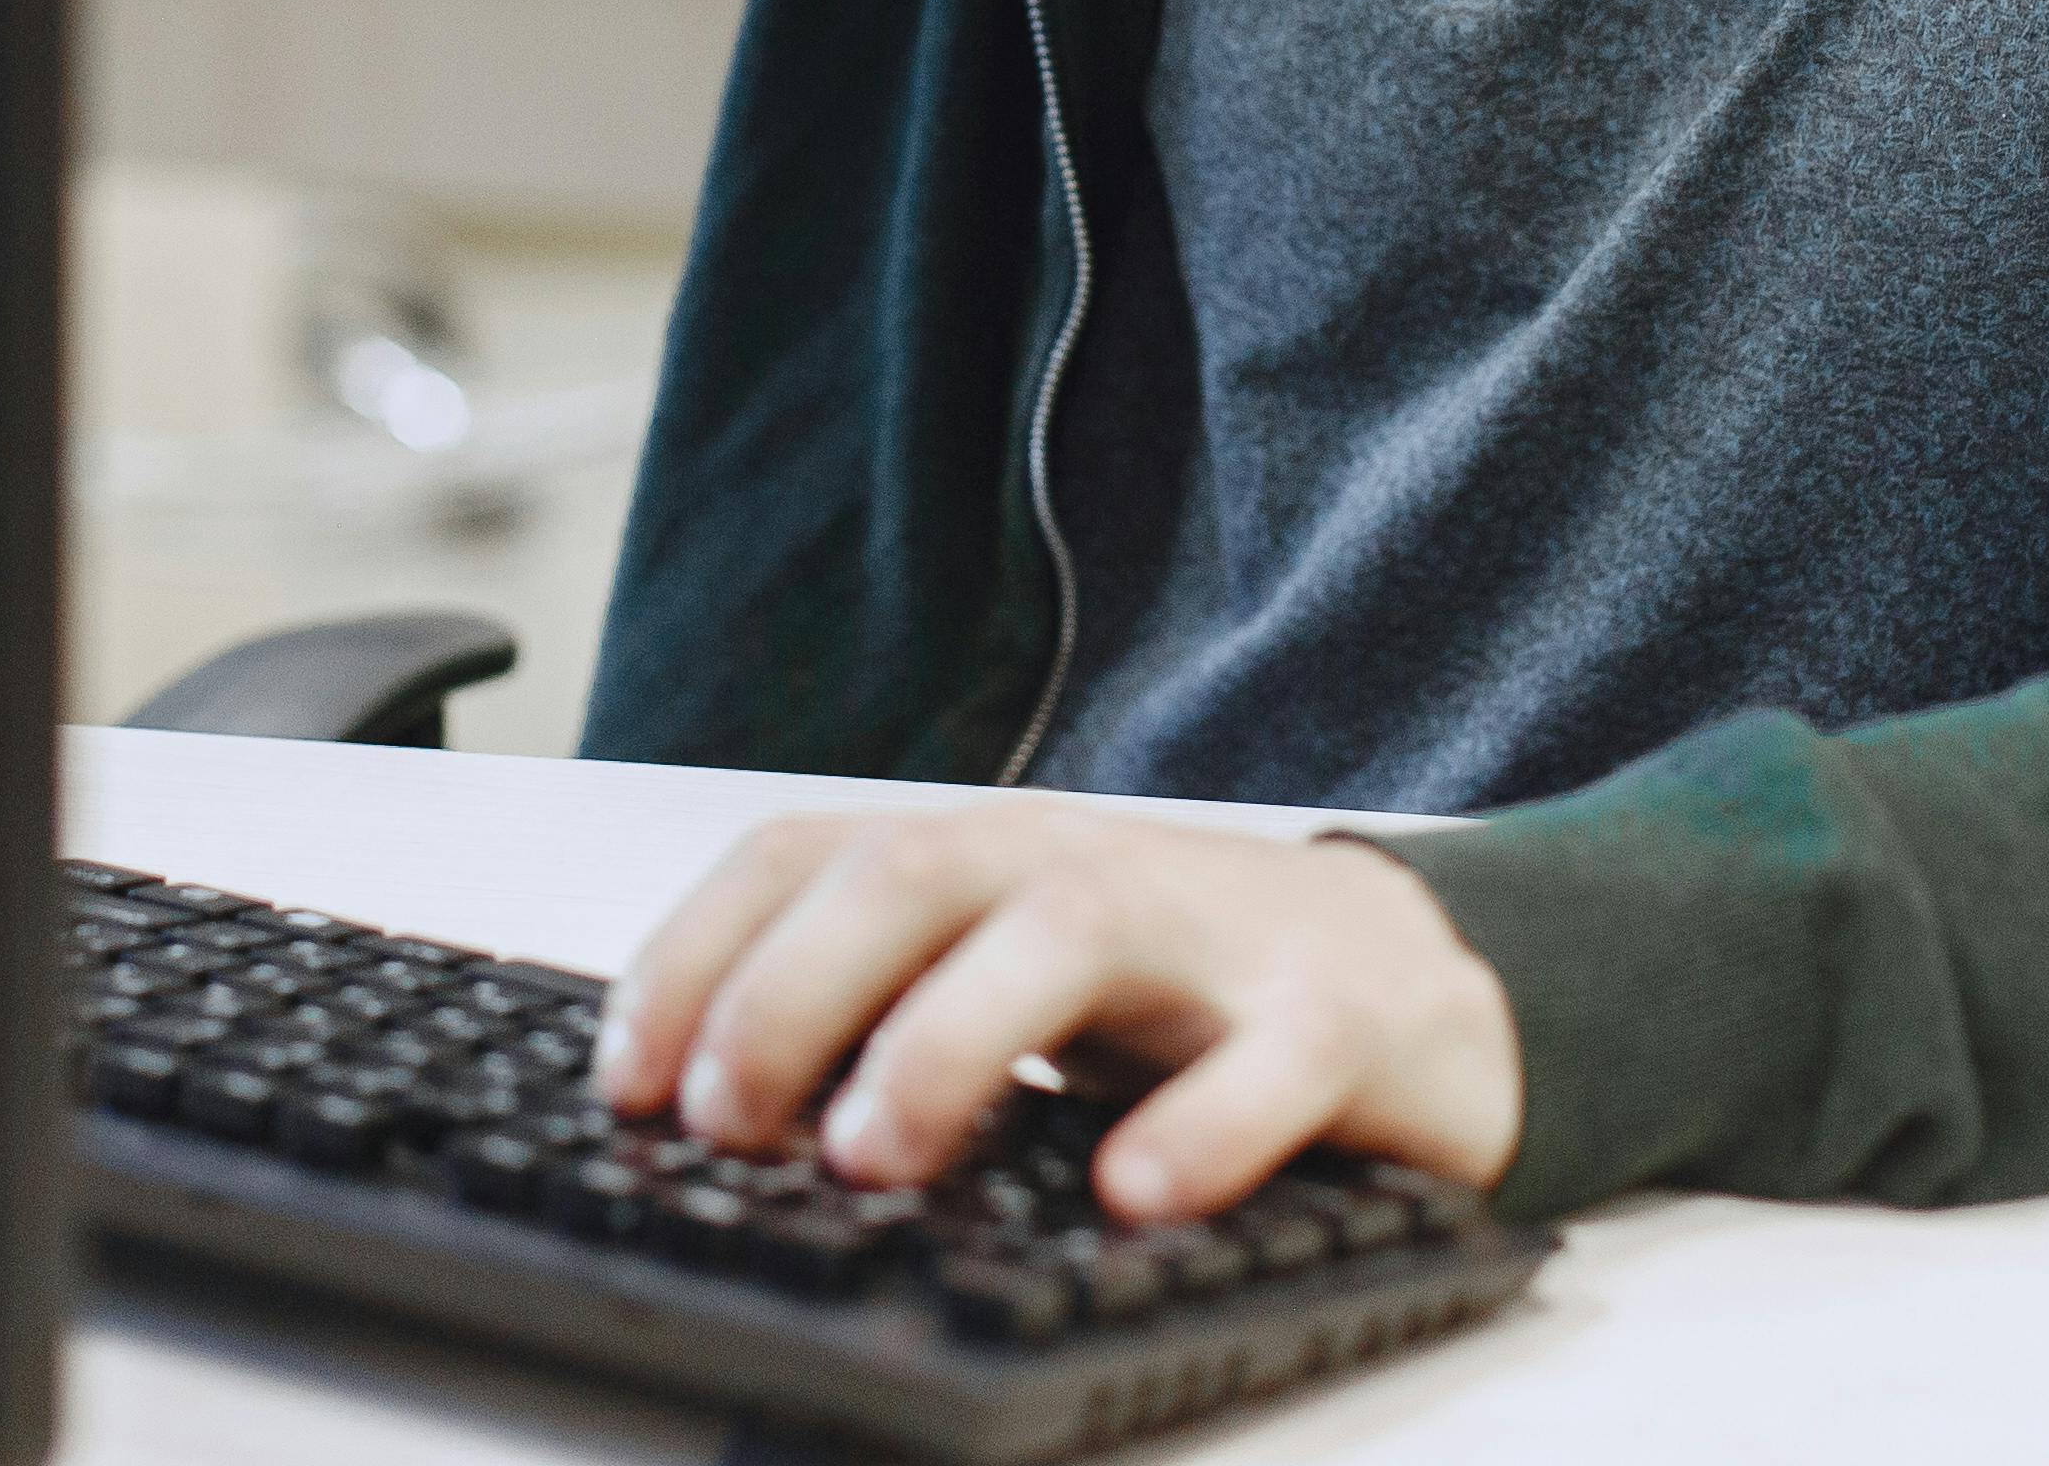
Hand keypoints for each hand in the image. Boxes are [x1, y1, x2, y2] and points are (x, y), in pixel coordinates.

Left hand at [589, 802, 1524, 1225]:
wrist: (1419, 979)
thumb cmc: (1182, 989)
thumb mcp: (1006, 978)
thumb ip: (876, 1016)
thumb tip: (693, 1117)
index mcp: (983, 858)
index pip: (803, 855)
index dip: (696, 956)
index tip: (629, 1083)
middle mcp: (1079, 869)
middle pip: (911, 871)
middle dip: (790, 989)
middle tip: (725, 1125)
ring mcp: (1210, 938)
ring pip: (1066, 931)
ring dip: (949, 1035)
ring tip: (874, 1154)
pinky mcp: (1334, 1023)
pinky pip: (1270, 1061)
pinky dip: (1203, 1123)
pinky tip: (1136, 1193)